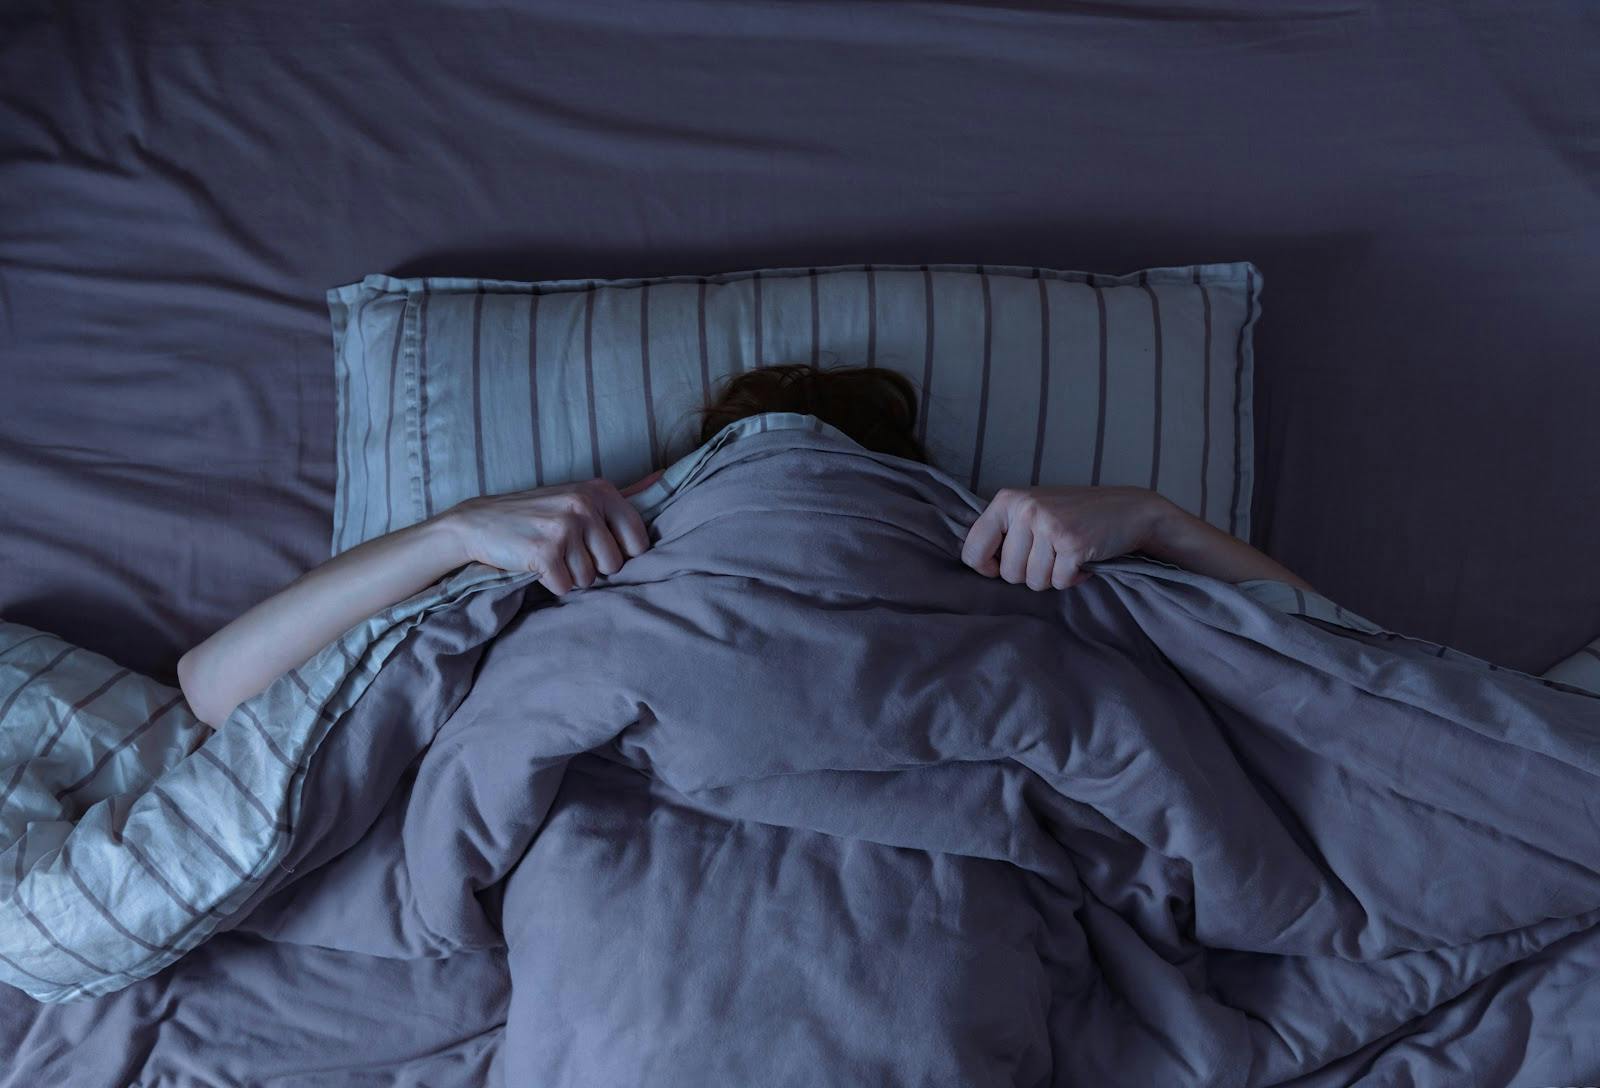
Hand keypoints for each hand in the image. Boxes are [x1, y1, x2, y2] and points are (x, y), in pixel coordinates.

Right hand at [438, 480, 650, 594]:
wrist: (480, 522)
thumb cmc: (537, 513)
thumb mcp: (581, 495)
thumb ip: (626, 492)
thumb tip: (665, 475)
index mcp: (600, 491)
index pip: (638, 540)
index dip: (619, 553)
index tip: (596, 546)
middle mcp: (584, 505)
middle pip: (614, 564)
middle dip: (592, 566)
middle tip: (566, 550)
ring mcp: (564, 528)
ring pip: (589, 579)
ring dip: (570, 576)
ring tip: (550, 555)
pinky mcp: (544, 553)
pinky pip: (565, 587)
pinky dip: (551, 584)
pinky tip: (537, 565)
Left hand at [961, 485, 1173, 590]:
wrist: (1128, 510)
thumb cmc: (1074, 515)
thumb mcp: (1031, 511)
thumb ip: (1003, 532)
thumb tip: (973, 564)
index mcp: (1007, 500)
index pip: (973, 550)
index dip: (987, 568)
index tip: (1003, 566)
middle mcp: (1025, 510)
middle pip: (1008, 573)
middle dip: (1029, 575)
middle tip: (1050, 556)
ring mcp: (1049, 525)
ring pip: (1033, 582)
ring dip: (1052, 577)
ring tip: (1066, 556)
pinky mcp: (1072, 543)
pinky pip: (1058, 582)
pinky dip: (1072, 579)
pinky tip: (1081, 560)